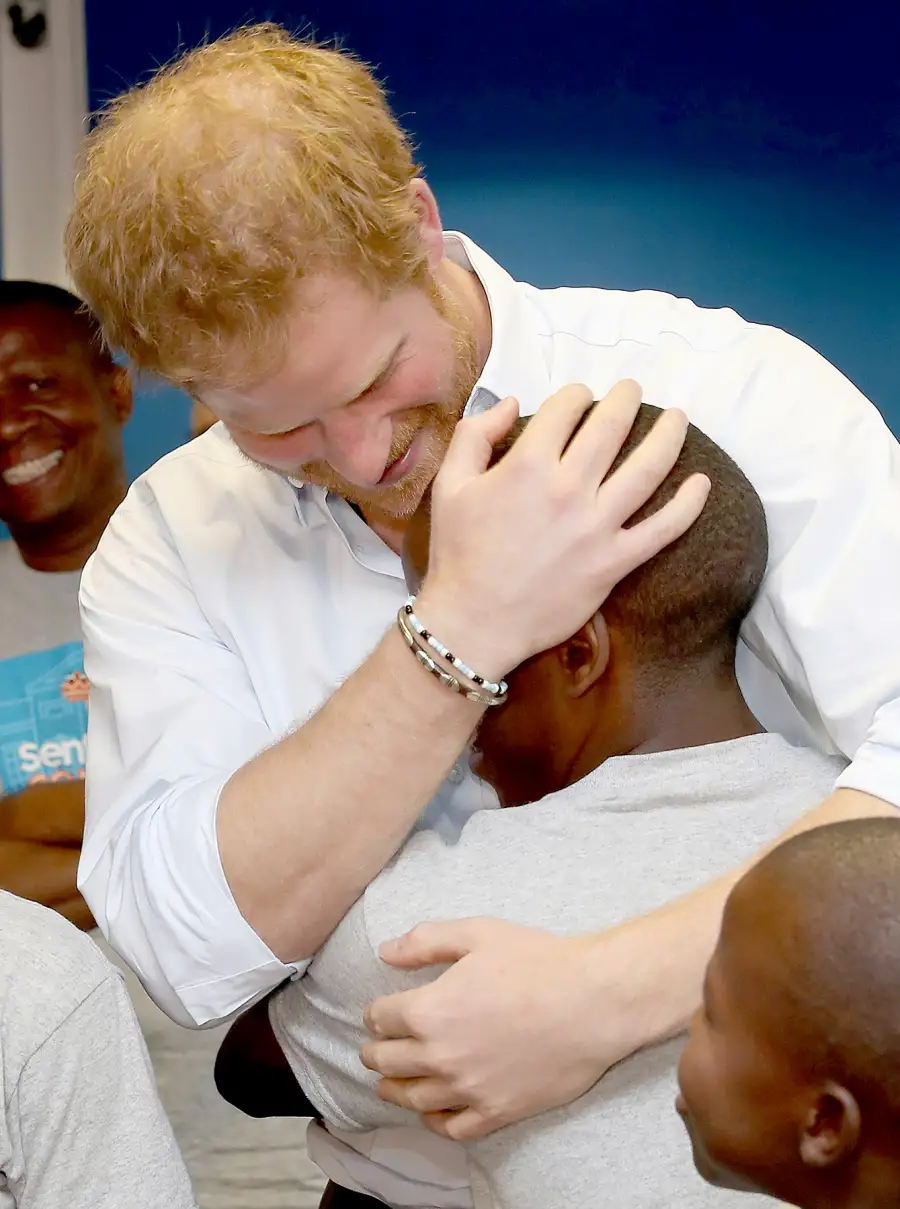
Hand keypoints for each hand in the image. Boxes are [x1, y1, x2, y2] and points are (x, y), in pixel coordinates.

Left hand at [360, 918, 634, 1139]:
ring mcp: (469, 1089)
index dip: (375, 1014)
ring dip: (395, 1090)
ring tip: (390, 1085)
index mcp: (429, 1010)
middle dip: (375, 1054)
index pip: (380, 1019)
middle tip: (373, 1051)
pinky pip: (453, 1128)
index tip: (378, 1014)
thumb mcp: (477, 934)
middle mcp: (441, 1055)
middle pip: (387, 1063)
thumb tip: (385, 952)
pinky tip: (432, 1111)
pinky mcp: (498, 1111)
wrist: (592, 1002)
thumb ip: (425, 942)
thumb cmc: (537, 962)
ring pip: (413, 1099)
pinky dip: (435, 1121)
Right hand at [417, 381, 709, 680]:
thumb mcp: (449, 486)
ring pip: (646, 469)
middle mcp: (568, 489)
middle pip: (611, 427)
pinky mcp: (614, 562)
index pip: (565, 408)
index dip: (575, 395)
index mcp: (527, 466)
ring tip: (679, 418)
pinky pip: (662, 530)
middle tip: (633, 390)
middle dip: (626, 400)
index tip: (580, 398)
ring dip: (668, 436)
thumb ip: (474, 435)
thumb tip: (512, 403)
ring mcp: (596, 526)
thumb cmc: (459, 555)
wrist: (474, 623)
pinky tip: (702, 484)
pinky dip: (688, 506)